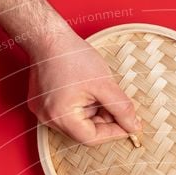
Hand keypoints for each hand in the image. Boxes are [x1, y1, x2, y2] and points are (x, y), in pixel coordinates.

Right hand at [27, 25, 139, 145]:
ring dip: (93, 112)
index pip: (92, 138)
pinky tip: (86, 90)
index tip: (129, 125)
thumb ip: (121, 109)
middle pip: (84, 132)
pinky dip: (81, 106)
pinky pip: (67, 113)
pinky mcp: (42, 104)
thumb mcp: (104, 84)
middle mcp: (48, 119)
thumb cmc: (72, 55)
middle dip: (104, 120)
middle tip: (117, 105)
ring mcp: (43, 112)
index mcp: (61, 117)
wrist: (47, 35)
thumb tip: (133, 127)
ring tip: (98, 91)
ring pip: (77, 123)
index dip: (113, 133)